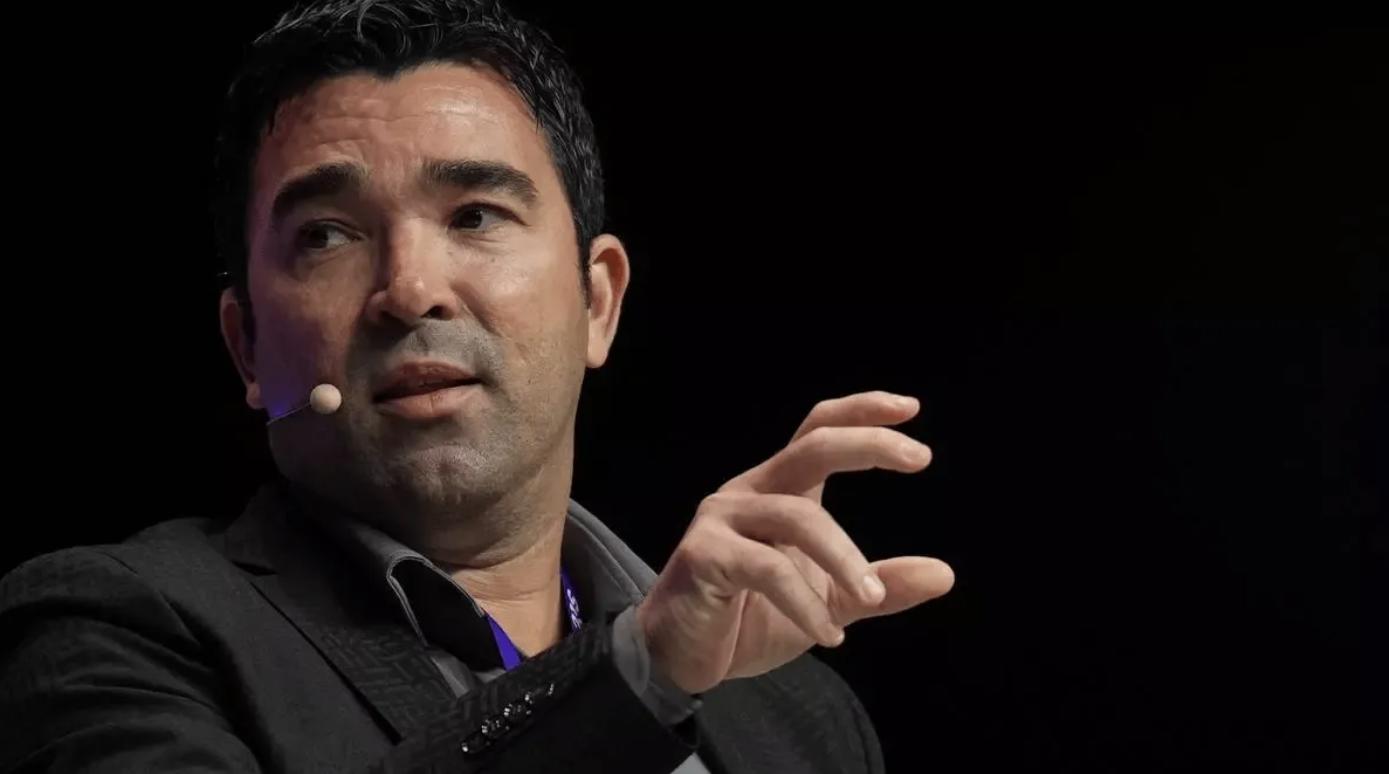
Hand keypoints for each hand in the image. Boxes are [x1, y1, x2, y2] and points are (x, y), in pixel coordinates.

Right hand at [636, 391, 954, 694]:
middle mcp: (749, 492)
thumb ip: (879, 586)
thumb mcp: (829, 602)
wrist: (682, 659)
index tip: (910, 408)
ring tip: (869, 598)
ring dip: (845, 558)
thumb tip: (944, 574)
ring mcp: (721, 520)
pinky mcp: (703, 555)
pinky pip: (768, 569)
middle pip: (812, 447)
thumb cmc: (750, 618)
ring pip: (798, 517)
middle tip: (920, 458)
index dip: (862, 413)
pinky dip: (806, 603)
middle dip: (868, 445)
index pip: (818, 431)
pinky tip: (828, 634)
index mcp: (779, 492)